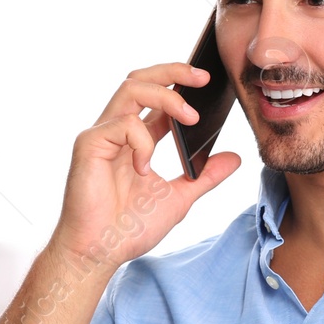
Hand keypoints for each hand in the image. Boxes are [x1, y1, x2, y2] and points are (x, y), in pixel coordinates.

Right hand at [49, 62, 240, 269]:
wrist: (100, 252)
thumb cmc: (128, 228)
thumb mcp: (180, 198)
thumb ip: (205, 177)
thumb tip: (234, 158)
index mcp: (136, 139)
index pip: (157, 97)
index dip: (180, 83)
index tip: (208, 82)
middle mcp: (116, 130)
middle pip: (141, 79)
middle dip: (173, 71)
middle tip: (203, 77)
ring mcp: (101, 135)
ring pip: (132, 89)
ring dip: (166, 97)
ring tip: (190, 118)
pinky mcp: (89, 145)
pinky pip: (123, 124)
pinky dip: (143, 142)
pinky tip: (144, 169)